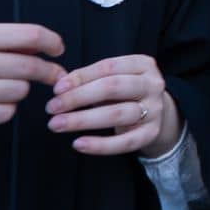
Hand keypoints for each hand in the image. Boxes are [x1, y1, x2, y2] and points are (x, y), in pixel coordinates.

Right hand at [0, 23, 65, 154]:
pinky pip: (3, 115)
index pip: (29, 34)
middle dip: (49, 72)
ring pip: (19, 92)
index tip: (59, 49)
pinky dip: (5, 111)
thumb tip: (41, 45)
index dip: (52, 42)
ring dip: (20, 91)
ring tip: (5, 88)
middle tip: (55, 75)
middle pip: (30, 66)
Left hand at [47, 55, 181, 157]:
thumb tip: (60, 86)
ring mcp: (155, 109)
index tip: (56, 89)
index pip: (108, 67)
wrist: (157, 115)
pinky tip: (78, 143)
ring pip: (117, 114)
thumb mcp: (114, 78)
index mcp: (143, 64)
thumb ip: (91, 79)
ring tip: (56, 125)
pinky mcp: (152, 133)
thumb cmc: (126, 94)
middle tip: (52, 107)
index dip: (81, 77)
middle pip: (113, 87)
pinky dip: (100, 145)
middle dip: (78, 97)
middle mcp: (153, 84)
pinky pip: (125, 142)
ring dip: (82, 120)